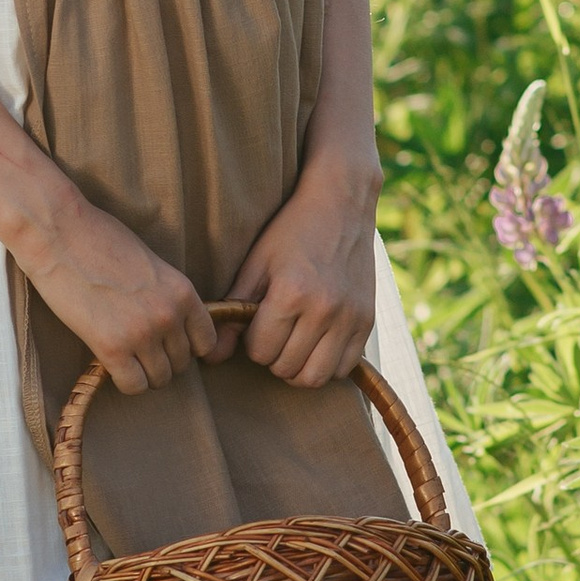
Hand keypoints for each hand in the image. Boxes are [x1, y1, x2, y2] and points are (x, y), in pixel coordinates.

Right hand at [19, 187, 217, 396]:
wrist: (59, 234)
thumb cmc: (99, 240)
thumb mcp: (150, 264)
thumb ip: (167, 294)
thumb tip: (173, 324)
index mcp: (183, 291)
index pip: (206, 341)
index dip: (187, 346)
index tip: (168, 343)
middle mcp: (168, 315)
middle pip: (182, 363)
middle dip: (162, 360)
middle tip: (139, 349)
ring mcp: (142, 333)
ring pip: (160, 379)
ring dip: (144, 373)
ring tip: (126, 357)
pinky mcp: (111, 347)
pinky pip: (133, 385)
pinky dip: (125, 381)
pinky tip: (112, 364)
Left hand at [225, 152, 378, 387]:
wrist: (341, 203)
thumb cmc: (291, 230)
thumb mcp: (255, 264)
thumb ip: (233, 312)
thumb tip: (211, 357)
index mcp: (292, 293)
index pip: (260, 351)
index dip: (251, 342)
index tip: (255, 323)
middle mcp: (325, 309)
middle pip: (286, 368)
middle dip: (272, 357)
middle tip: (272, 334)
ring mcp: (350, 317)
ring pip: (315, 377)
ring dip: (298, 368)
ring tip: (292, 345)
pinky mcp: (368, 321)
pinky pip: (344, 368)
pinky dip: (326, 365)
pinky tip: (316, 344)